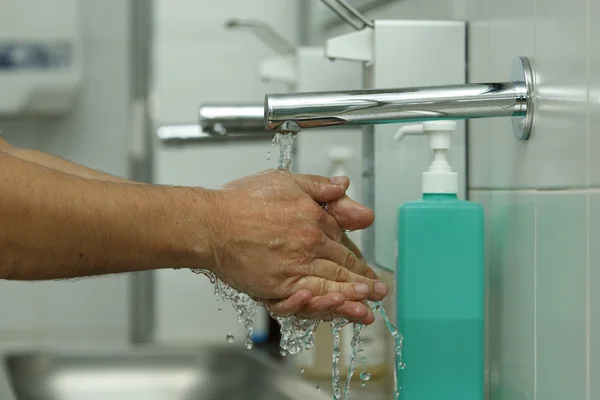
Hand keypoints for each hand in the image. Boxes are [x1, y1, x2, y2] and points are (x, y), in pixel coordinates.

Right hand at [207, 170, 385, 307]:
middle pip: (341, 268)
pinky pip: (302, 300)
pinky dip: (318, 306)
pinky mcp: (274, 286)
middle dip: (364, 284)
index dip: (358, 259)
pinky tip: (331, 308)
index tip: (369, 270)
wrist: (210, 222)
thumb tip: (344, 185)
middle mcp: (308, 245)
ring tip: (366, 311)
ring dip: (351, 300)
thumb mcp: (286, 181)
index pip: (343, 243)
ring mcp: (292, 268)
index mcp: (313, 220)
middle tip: (379, 295)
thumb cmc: (242, 200)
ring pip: (329, 287)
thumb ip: (318, 187)